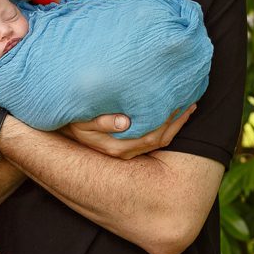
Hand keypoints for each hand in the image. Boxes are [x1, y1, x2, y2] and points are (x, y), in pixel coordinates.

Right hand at [61, 104, 195, 159]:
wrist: (63, 127)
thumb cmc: (73, 119)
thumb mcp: (81, 120)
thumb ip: (100, 121)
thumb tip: (124, 122)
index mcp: (117, 147)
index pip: (151, 136)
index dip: (168, 121)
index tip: (180, 102)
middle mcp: (125, 152)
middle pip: (160, 139)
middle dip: (177, 121)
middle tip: (190, 100)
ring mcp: (128, 151)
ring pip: (160, 140)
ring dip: (176, 123)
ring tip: (189, 104)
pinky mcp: (129, 145)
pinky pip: (155, 138)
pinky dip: (169, 125)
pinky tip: (175, 111)